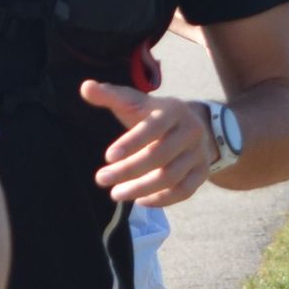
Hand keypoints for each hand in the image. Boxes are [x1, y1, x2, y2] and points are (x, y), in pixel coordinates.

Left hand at [80, 81, 220, 206]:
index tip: (108, 157)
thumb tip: (86, 87)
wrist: (191, 125)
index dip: (131, 143)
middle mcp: (190, 131)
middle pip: (160, 156)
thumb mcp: (134, 102)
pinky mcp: (202, 172)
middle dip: (128, 171)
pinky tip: (139, 201)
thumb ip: (110, 95)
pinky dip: (162, 200)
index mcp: (172, 110)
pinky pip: (184, 191)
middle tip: (101, 179)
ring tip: (115, 194)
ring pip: (171, 177)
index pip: (153, 128)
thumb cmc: (152, 115)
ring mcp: (199, 153)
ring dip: (140, 189)